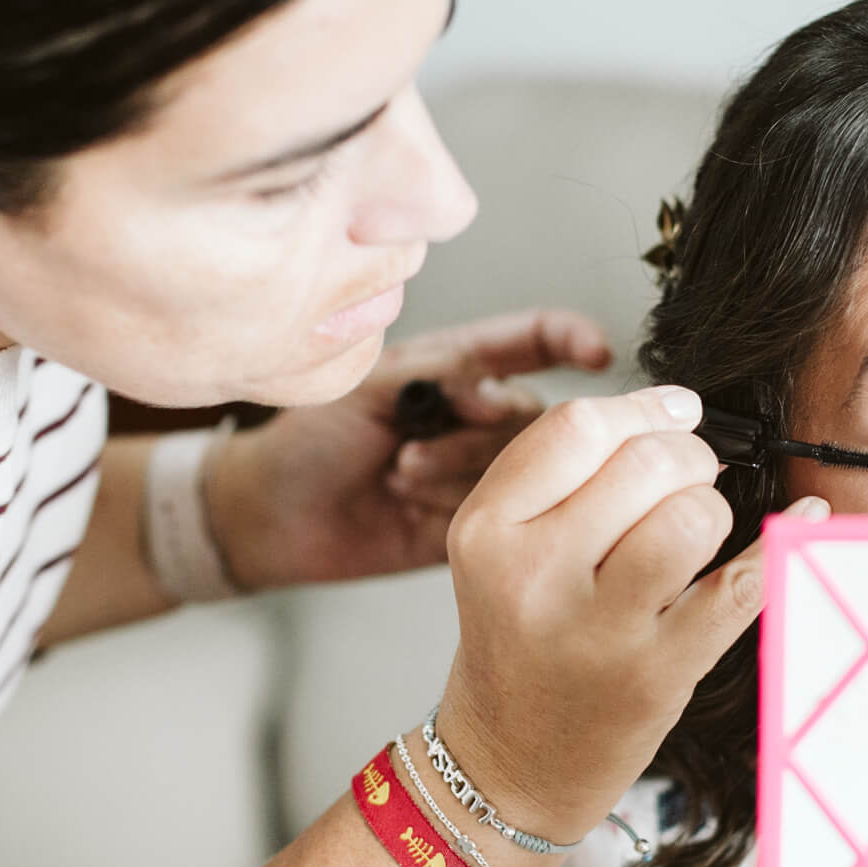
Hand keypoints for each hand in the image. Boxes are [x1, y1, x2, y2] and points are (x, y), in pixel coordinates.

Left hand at [205, 308, 612, 589]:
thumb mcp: (369, 386)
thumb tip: (496, 390)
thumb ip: (440, 375)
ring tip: (398, 475)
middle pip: (535, 416)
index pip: (532, 340)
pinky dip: (456, 508)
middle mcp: (478, 418)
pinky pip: (501, 519)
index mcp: (457, 368)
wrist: (272, 515)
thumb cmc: (308, 439)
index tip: (595, 352)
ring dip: (458, 471)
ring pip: (522, 471)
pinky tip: (409, 505)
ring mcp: (480, 475)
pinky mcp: (475, 528)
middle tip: (414, 443)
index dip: (570, 339)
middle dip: (478, 430)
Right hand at [436, 386, 828, 841]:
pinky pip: (739, 588)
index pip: (576, 428)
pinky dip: (782, 548)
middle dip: (687, 456)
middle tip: (688, 480)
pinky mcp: (655, 674)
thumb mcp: (499, 550)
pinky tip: (804, 519)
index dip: (640, 408)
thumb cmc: (518, 644)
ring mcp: (596, 632)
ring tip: (699, 529)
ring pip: (691, 517)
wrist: (511, 763)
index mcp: (485, 531)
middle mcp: (533, 577)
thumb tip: (674, 409)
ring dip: (714, 508)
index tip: (673, 412)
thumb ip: (561, 477)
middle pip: (643, 462)